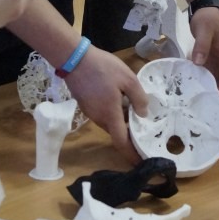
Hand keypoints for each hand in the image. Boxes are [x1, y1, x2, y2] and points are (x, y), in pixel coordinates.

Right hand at [63, 45, 147, 162]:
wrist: (73, 59)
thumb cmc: (102, 68)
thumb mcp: (128, 79)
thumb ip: (139, 98)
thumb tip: (143, 114)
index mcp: (110, 115)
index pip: (121, 142)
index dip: (131, 154)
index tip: (140, 161)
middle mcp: (99, 118)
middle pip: (116, 132)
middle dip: (129, 133)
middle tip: (144, 128)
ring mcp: (90, 112)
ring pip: (109, 122)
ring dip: (121, 120)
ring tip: (134, 110)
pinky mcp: (85, 105)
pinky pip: (102, 114)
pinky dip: (112, 112)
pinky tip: (119, 99)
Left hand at [188, 8, 218, 97]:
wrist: (207, 10)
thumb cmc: (209, 19)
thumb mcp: (204, 28)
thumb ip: (202, 44)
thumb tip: (198, 63)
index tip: (209, 96)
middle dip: (215, 97)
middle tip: (197, 102)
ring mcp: (218, 66)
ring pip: (216, 86)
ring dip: (206, 93)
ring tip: (191, 98)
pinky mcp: (209, 65)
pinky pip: (207, 79)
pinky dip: (199, 85)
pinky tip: (187, 88)